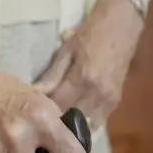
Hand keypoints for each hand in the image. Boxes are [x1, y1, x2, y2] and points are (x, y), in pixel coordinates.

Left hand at [34, 0, 144, 129]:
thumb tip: (34, 94)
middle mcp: (97, 93)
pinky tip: (70, 118)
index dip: (42, 111)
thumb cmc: (90, 34)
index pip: (57, 105)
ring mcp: (109, 100)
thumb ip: (51, 75)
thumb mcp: (66, 50)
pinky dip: (82, 123)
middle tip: (38, 120)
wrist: (122, 26)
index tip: (30, 112)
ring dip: (69, 125)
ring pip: (85, 125)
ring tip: (53, 122)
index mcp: (83, 78)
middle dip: (54, 121)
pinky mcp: (115, 102)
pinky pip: (96, 122)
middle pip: (70, 119)